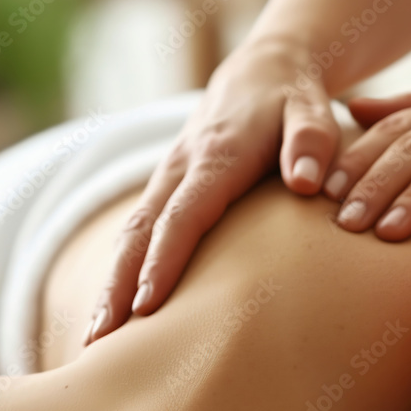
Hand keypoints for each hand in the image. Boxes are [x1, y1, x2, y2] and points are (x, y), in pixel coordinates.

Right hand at [84, 43, 339, 344]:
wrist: (264, 70)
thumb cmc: (294, 99)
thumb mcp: (313, 109)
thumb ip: (312, 142)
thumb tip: (306, 183)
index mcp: (217, 156)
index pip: (183, 215)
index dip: (164, 260)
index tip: (146, 305)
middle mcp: (182, 167)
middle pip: (141, 231)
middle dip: (118, 285)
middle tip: (100, 341)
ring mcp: (170, 176)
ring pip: (131, 233)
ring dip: (111, 283)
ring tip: (96, 339)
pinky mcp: (169, 185)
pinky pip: (139, 229)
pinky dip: (123, 267)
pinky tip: (118, 306)